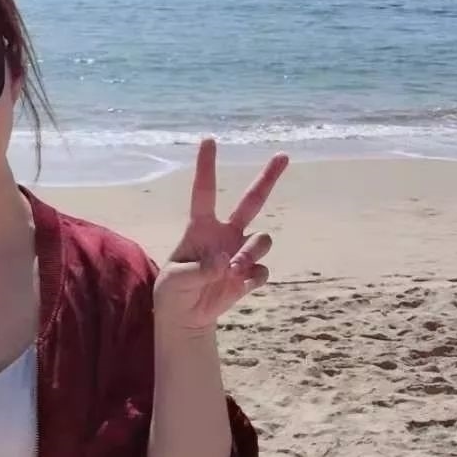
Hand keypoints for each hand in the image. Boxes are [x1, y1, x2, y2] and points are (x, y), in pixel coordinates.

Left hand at [152, 137, 287, 333]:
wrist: (185, 316)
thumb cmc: (173, 291)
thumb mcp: (175, 281)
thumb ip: (199, 270)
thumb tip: (225, 262)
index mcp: (201, 228)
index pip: (204, 192)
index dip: (206, 166)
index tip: (209, 140)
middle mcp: (225, 233)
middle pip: (252, 201)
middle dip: (268, 178)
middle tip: (283, 155)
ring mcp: (240, 252)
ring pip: (262, 239)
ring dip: (251, 253)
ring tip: (232, 271)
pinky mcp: (249, 274)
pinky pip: (262, 269)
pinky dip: (252, 277)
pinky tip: (237, 286)